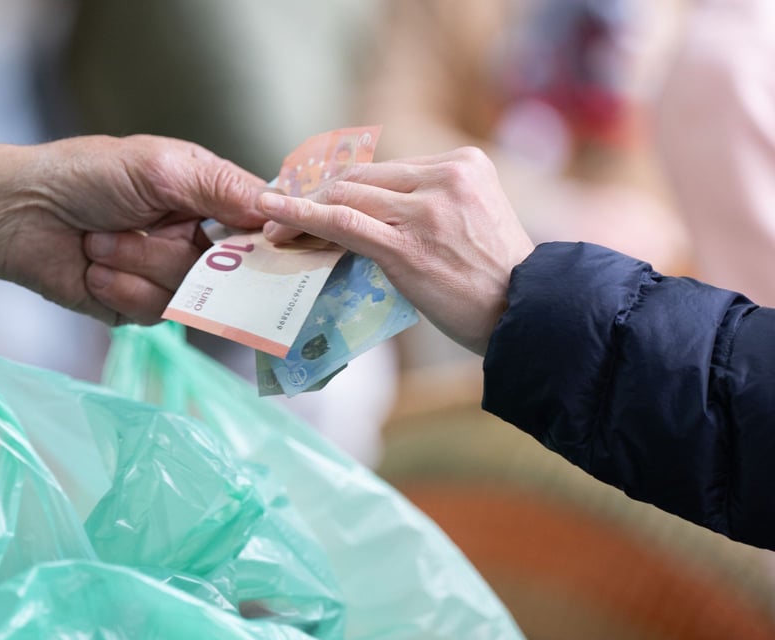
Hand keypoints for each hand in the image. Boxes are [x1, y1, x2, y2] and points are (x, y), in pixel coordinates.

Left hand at [0, 135, 265, 324]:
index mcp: (211, 198)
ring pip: (189, 294)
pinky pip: (153, 314)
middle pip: (230, 271)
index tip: (265, 248)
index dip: (270, 242)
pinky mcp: (141, 308)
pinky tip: (94, 270)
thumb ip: (223, 189)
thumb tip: (281, 208)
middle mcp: (198, 239)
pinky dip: (120, 289)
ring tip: (99, 242)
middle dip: (176, 250)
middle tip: (149, 229)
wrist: (18, 215)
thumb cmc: (87, 175)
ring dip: (137, 265)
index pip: (264, 228)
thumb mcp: (161, 167)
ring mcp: (170, 277)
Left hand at [257, 147, 533, 354]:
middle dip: (315, 195)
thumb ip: (429, 206)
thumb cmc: (497, 280)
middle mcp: (446, 176)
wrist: (527, 316)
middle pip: (361, 178)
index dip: (342, 185)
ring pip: (347, 196)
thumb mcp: (471, 222)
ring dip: (302, 210)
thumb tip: (371, 213)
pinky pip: (343, 222)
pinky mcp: (407, 245)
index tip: (312, 197)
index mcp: (464, 163)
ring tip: (272, 226)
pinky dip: (302, 216)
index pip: (386, 170)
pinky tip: (274, 218)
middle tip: (279, 213)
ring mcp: (427, 209)